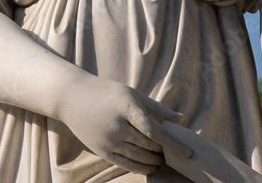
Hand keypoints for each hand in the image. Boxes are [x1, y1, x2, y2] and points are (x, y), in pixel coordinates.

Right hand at [59, 73, 191, 174]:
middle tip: (175, 153)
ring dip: (155, 161)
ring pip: (140, 158)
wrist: (72, 97)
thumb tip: (180, 119)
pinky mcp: (102, 151)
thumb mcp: (130, 93)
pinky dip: (142, 168)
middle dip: (164, 151)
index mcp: (126, 106)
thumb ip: (155, 108)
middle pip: (149, 146)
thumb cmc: (106, 92)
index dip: (173, 143)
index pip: (154, 129)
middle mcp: (117, 125)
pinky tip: (150, 166)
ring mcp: (109, 140)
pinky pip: (127, 164)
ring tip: (162, 159)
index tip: (189, 152)